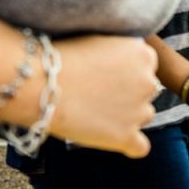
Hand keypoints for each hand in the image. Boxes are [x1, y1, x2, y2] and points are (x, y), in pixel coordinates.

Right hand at [49, 36, 157, 157]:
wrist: (40, 84)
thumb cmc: (60, 59)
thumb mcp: (99, 41)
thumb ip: (120, 51)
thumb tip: (124, 63)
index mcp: (143, 54)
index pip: (146, 65)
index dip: (125, 70)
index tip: (105, 73)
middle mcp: (148, 82)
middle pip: (147, 91)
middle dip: (128, 92)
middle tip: (96, 93)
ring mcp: (140, 111)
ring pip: (144, 116)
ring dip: (127, 116)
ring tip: (96, 112)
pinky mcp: (126, 136)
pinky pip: (140, 146)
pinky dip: (130, 145)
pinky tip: (116, 139)